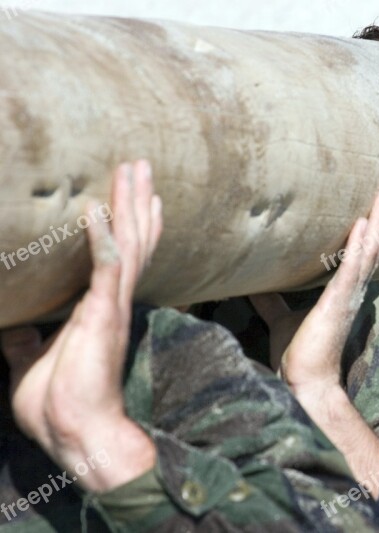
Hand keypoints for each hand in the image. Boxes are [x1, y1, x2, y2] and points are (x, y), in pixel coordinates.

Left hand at [1, 161, 161, 491]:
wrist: (77, 431)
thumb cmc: (59, 404)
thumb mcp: (31, 364)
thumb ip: (26, 343)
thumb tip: (11, 332)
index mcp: (101, 309)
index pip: (122, 257)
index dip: (131, 225)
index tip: (138, 196)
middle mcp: (113, 301)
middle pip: (134, 239)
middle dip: (137, 200)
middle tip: (141, 164)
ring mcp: (111, 306)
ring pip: (129, 243)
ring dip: (131, 204)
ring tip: (135, 170)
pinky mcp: (102, 315)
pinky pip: (105, 268)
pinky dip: (102, 237)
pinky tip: (95, 209)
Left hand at [250, 182, 378, 392]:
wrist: (303, 382)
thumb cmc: (299, 353)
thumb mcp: (280, 317)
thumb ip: (272, 298)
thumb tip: (252, 281)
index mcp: (344, 290)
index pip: (364, 252)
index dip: (373, 226)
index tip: (378, 201)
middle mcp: (353, 289)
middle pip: (375, 244)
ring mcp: (349, 294)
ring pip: (371, 250)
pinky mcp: (338, 303)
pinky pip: (353, 270)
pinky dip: (358, 246)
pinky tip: (362, 223)